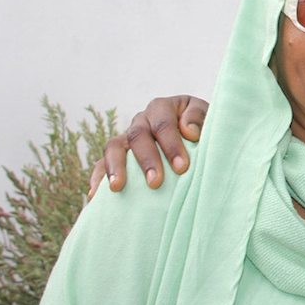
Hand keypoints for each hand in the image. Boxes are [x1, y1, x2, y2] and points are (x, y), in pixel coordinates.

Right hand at [87, 95, 208, 197]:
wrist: (198, 137)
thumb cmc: (204, 130)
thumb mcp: (208, 118)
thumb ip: (200, 119)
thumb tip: (188, 130)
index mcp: (164, 108)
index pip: (163, 123)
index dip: (171, 144)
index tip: (182, 167)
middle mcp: (143, 120)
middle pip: (138, 135)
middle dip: (147, 159)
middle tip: (155, 183)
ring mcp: (127, 137)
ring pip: (114, 146)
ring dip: (116, 167)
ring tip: (118, 188)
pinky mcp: (118, 155)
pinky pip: (101, 163)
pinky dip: (98, 177)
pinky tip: (96, 196)